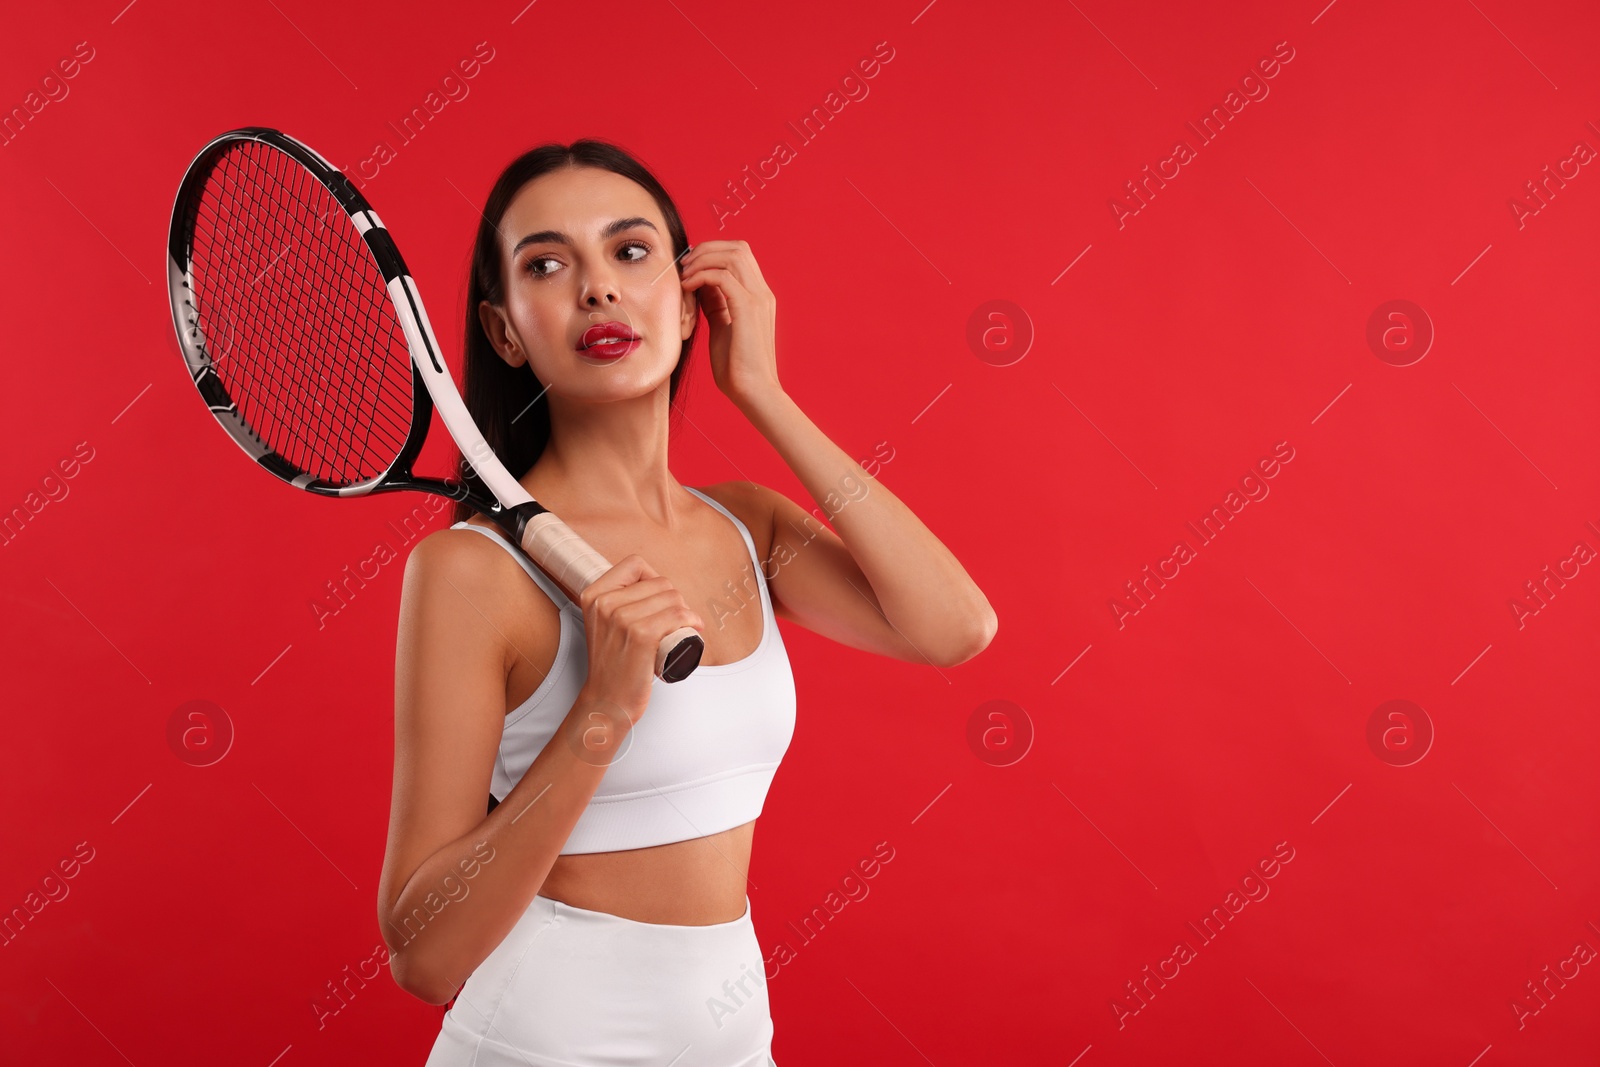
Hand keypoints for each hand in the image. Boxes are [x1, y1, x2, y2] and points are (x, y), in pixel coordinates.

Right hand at [575, 555, 704, 727]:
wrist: (607, 701)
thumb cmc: (613, 665)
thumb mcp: (603, 624)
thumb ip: (617, 601)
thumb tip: (655, 584)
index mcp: (593, 595)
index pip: (635, 564)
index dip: (654, 578)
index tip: (659, 601)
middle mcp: (604, 603)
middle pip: (660, 582)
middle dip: (675, 600)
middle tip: (675, 621)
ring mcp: (621, 619)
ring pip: (673, 598)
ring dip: (686, 612)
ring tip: (681, 629)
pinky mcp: (641, 635)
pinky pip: (678, 615)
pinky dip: (691, 620)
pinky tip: (692, 629)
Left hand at [680, 240, 780, 406]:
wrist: (754, 392)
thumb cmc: (737, 367)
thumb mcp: (722, 326)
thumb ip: (715, 303)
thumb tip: (700, 285)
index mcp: (759, 296)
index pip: (739, 255)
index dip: (712, 253)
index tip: (689, 266)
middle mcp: (762, 292)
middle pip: (738, 247)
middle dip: (707, 249)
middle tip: (684, 265)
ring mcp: (758, 298)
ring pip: (732, 255)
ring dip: (703, 260)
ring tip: (684, 276)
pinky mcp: (748, 308)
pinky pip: (723, 276)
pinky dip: (702, 275)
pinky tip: (687, 287)